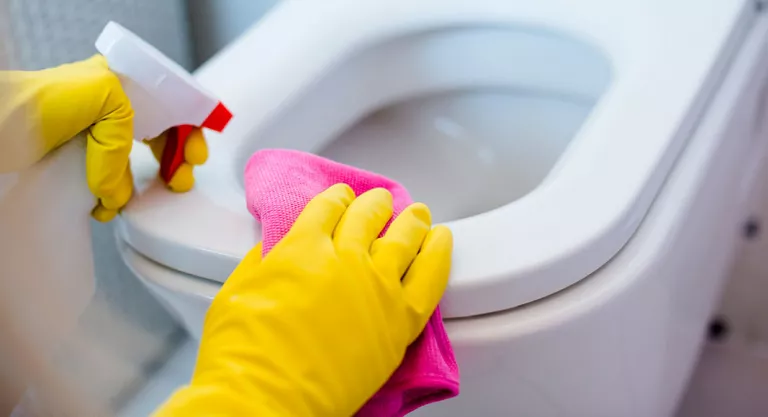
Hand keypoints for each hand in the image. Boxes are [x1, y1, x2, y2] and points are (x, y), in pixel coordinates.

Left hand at [0, 55, 210, 220]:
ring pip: (133, 167)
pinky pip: (108, 188)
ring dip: (141, 187)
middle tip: (179, 179)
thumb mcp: (102, 95)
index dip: (189, 130)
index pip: (170, 106)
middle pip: (159, 138)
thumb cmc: (38, 99)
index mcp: (120, 85)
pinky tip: (108, 205)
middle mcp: (108, 111)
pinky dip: (114, 200)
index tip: (196, 153)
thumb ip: (127, 134)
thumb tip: (118, 186)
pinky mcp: (75, 167)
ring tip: (135, 197)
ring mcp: (92, 140)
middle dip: (175, 161)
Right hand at [154, 184, 453, 415]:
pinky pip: (430, 277)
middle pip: (368, 217)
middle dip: (375, 205)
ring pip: (404, 239)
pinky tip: (442, 240)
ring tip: (419, 214)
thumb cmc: (242, 351)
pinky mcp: (400, 320)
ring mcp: (377, 286)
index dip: (337, 199)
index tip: (343, 198)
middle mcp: (345, 258)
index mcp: (303, 246)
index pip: (328, 208)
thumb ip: (263, 262)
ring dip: (412, 221)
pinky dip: (439, 254)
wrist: (266, 396)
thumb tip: (277, 252)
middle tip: (381, 201)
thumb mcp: (237, 290)